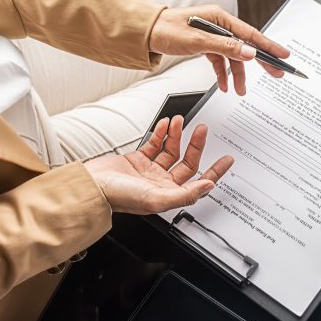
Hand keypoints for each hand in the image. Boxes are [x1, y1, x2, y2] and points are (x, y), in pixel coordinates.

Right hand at [83, 116, 232, 214]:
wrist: (92, 186)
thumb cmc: (119, 197)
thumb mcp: (157, 199)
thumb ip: (185, 194)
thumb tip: (208, 186)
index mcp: (168, 195)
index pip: (199, 182)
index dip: (215, 172)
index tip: (227, 160)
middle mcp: (161, 183)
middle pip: (187, 162)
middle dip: (196, 145)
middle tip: (202, 129)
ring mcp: (149, 170)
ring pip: (171, 150)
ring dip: (178, 135)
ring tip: (180, 121)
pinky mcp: (137, 159)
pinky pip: (155, 144)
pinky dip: (162, 133)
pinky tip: (166, 125)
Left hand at [149, 5, 288, 94]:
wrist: (146, 33)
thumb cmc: (167, 30)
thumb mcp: (197, 40)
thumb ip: (225, 47)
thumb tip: (249, 53)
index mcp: (220, 17)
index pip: (251, 34)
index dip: (269, 46)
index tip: (283, 55)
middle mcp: (219, 24)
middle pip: (246, 44)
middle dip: (260, 62)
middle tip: (276, 74)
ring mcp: (213, 34)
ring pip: (233, 56)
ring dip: (237, 74)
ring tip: (241, 90)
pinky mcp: (205, 44)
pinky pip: (220, 59)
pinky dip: (223, 73)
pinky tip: (224, 85)